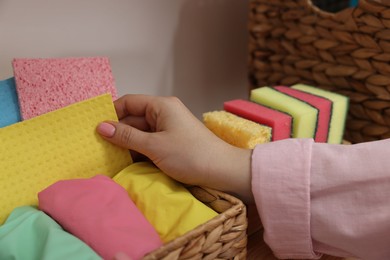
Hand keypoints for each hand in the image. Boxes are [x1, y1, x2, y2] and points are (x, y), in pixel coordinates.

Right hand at [97, 94, 252, 202]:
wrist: (222, 171)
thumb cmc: (190, 155)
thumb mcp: (154, 146)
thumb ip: (126, 136)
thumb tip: (101, 126)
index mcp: (161, 106)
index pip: (129, 102)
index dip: (111, 112)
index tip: (94, 127)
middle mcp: (164, 113)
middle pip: (133, 117)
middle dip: (117, 130)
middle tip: (95, 145)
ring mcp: (169, 128)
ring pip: (140, 132)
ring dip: (126, 142)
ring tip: (105, 155)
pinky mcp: (172, 142)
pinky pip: (149, 142)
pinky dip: (138, 150)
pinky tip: (125, 161)